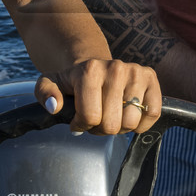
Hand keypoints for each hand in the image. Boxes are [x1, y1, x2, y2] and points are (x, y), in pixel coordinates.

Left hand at [35, 59, 162, 135]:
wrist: (96, 67)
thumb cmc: (73, 82)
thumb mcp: (50, 84)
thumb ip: (45, 93)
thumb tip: (55, 106)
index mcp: (90, 70)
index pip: (90, 117)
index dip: (82, 125)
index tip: (78, 119)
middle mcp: (115, 68)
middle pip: (111, 124)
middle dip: (101, 129)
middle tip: (97, 118)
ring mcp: (135, 72)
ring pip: (131, 122)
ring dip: (120, 127)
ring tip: (112, 115)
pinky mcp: (151, 78)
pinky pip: (151, 114)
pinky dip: (140, 123)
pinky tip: (129, 115)